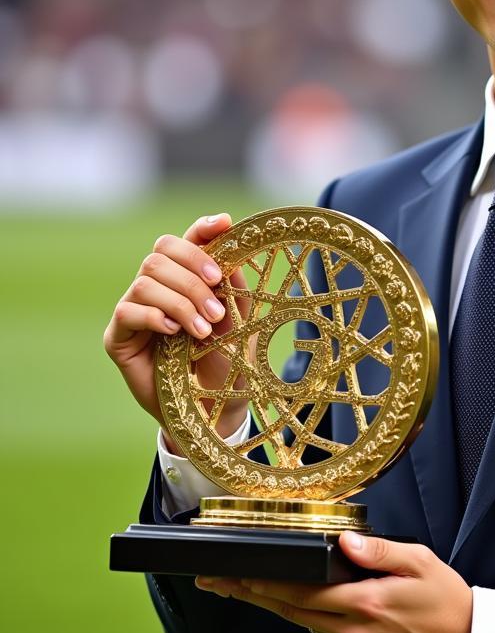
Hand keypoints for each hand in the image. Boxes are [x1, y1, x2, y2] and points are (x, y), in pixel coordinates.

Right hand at [103, 212, 251, 442]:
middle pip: (162, 252)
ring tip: (203, 330)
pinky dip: (155, 316)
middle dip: (193, 273)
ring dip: (180, 301)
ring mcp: (134, 310)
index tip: (224, 224)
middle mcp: (158, 287)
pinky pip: (127, 310)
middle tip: (216, 304)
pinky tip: (174, 333)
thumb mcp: (240, 324)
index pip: (187, 240)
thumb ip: (234, 290)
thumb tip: (232, 254)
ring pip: (146, 279)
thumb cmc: (226, 363)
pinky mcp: (117, 336)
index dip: (202, 228)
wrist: (212, 408)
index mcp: (188, 278)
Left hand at [197, 532, 472, 632]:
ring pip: (305, 623)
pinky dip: (306, 614)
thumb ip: (379, 551)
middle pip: (292, 611)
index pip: (303, 593)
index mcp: (366, 605)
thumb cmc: (447, 600)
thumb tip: (347, 541)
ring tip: (247, 589)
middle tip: (220, 583)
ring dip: (275, 605)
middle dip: (254, 595)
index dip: (266, 584)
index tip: (237, 575)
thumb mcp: (420, 563)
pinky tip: (297, 601)